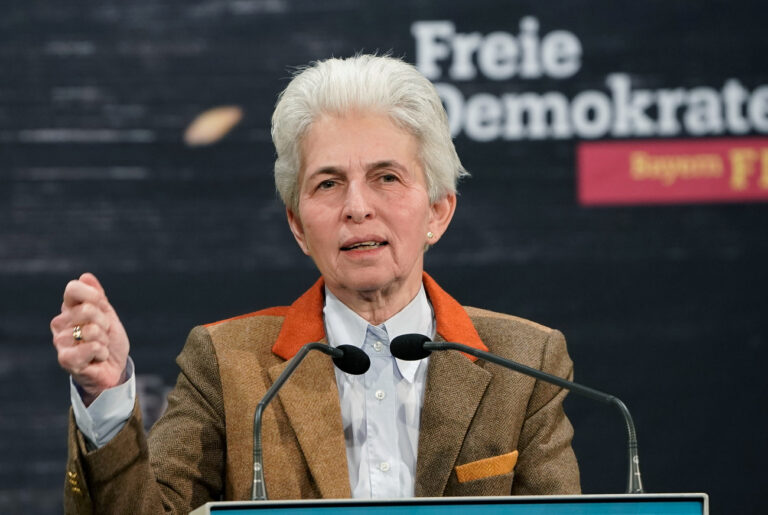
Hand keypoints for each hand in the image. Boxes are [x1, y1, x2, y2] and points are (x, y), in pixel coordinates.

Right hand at [51, 273, 129, 405]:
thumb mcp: (108, 315)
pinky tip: (96, 358)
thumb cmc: (109, 341)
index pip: (73, 288)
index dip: (94, 296)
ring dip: (104, 340)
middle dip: (105, 323)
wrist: (113, 368)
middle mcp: (60, 323)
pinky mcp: (65, 359)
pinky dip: (101, 352)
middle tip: (103, 334)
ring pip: (92, 330)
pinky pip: (91, 347)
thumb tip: (86, 276)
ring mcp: (60, 341)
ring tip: (99, 347)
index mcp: (69, 309)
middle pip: (88, 309)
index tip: (102, 307)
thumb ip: (97, 296)